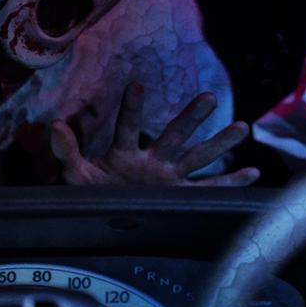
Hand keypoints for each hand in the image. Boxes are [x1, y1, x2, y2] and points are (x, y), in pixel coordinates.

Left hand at [51, 83, 258, 186]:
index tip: (137, 85)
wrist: (104, 221)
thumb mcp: (76, 176)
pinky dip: (231, 182)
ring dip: (219, 143)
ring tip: (242, 127)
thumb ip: (67, 152)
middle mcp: (153, 161)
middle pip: (175, 135)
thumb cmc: (91, 195)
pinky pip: (209, 188)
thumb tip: (54, 125)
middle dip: (191, 118)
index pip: (128, 126)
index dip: (132, 107)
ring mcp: (170, 177)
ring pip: (199, 157)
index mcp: (125, 153)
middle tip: (208, 97)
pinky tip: (252, 173)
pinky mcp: (180, 196)